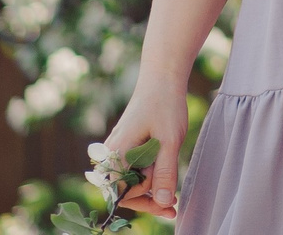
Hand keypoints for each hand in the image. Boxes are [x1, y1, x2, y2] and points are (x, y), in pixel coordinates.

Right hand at [104, 75, 188, 219]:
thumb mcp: (170, 141)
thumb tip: (162, 202)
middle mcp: (109, 154)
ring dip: (148, 191)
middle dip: (147, 200)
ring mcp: (115, 149)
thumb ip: (165, 173)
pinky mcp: (123, 146)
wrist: (162, 77)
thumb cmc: (165, 105)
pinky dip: (146, 177)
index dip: (145, 202)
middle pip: (122, 191)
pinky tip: (163, 181)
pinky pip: (130, 169)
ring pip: (127, 181)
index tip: (170, 206)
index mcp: (116, 154)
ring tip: (172, 197)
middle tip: (174, 207)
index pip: (122, 193)